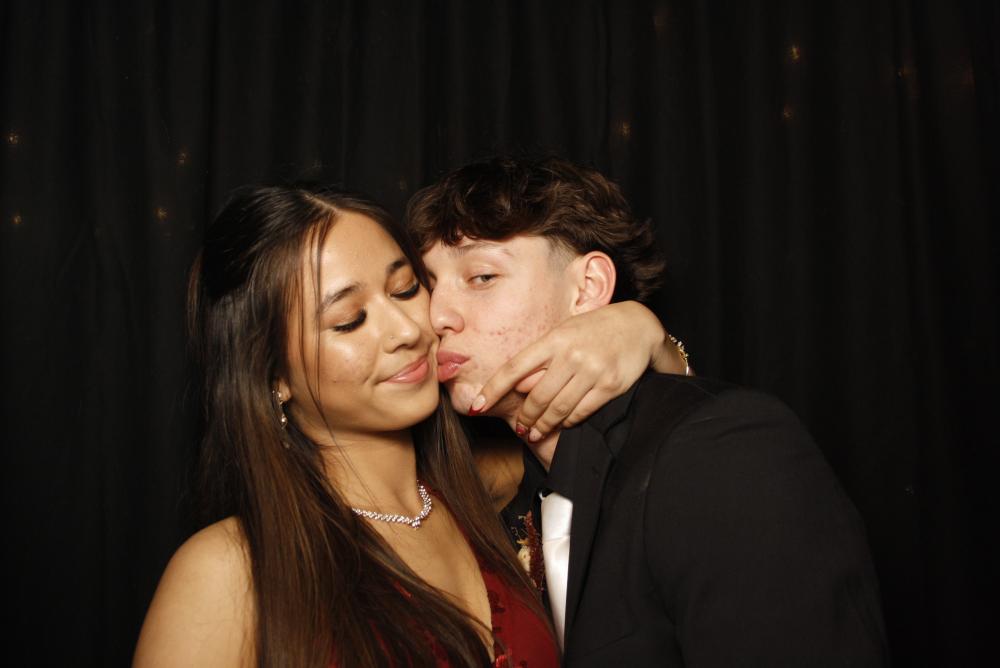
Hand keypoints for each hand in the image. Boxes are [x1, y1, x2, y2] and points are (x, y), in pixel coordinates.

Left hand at [471, 301, 688, 440]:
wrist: (637, 326)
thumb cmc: (593, 330)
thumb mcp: (564, 333)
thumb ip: (541, 359)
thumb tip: (518, 387)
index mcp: (554, 339)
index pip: (514, 368)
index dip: (492, 389)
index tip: (477, 406)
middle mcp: (570, 355)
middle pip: (536, 396)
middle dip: (524, 416)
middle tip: (521, 427)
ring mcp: (591, 370)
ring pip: (558, 408)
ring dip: (543, 425)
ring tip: (535, 432)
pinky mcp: (609, 386)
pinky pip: (581, 411)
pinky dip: (568, 422)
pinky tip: (562, 424)